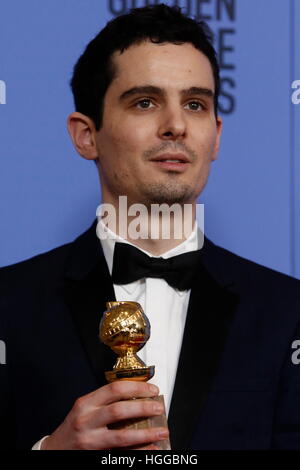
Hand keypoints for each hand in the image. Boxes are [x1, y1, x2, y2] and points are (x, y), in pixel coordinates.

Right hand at [41, 381, 168, 449]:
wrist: (53, 451)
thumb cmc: (73, 428)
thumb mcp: (84, 409)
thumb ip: (105, 403)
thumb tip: (138, 398)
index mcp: (86, 403)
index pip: (114, 389)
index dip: (137, 387)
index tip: (152, 390)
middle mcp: (86, 420)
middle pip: (119, 410)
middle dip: (143, 408)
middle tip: (159, 407)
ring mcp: (90, 441)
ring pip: (122, 435)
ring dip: (146, 433)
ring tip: (162, 431)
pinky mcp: (95, 455)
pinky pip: (121, 454)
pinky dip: (139, 452)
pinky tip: (152, 449)